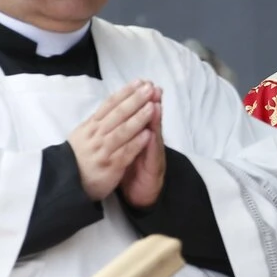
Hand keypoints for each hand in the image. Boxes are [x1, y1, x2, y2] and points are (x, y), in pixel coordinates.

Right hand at [67, 80, 156, 200]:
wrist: (66, 183)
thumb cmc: (79, 157)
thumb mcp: (84, 135)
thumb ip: (99, 121)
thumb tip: (115, 103)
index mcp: (91, 126)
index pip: (109, 105)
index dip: (125, 92)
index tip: (140, 82)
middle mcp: (96, 135)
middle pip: (117, 114)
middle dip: (134, 100)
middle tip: (149, 88)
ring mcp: (103, 150)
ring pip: (122, 132)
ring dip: (138, 118)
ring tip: (153, 107)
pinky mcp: (109, 166)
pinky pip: (124, 153)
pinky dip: (136, 143)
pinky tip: (149, 135)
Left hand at [119, 84, 164, 208]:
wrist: (143, 194)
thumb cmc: (135, 169)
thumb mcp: (128, 148)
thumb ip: (128, 132)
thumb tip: (120, 113)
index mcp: (139, 136)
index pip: (139, 114)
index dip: (139, 99)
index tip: (140, 82)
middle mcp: (149, 142)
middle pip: (150, 120)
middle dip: (149, 103)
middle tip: (151, 86)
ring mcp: (153, 154)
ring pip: (153, 134)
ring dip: (154, 119)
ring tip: (156, 102)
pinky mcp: (155, 168)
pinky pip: (152, 156)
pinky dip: (152, 145)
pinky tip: (152, 133)